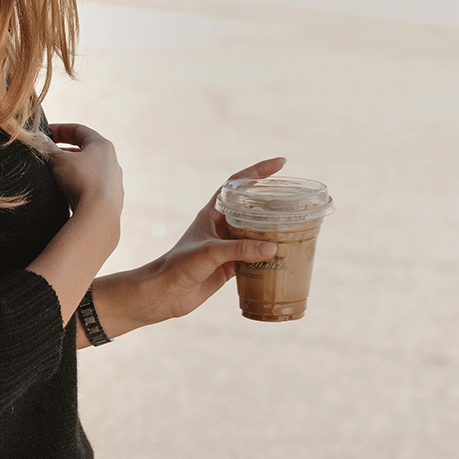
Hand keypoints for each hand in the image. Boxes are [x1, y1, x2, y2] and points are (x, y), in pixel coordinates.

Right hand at [41, 121, 123, 225]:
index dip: (60, 130)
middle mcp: (112, 161)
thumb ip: (48, 148)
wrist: (99, 215)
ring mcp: (114, 182)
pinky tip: (70, 195)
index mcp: (101, 145)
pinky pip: (94, 189)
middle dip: (66, 151)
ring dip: (74, 170)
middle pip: (86, 150)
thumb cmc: (80, 181)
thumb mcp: (58, 160)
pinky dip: (81, 187)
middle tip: (49, 154)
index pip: (79, 130)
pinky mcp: (113, 201)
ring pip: (91, 171)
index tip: (45, 134)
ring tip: (57, 175)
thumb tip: (39, 138)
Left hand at [134, 154, 287, 323]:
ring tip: (295, 226)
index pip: (237, 183)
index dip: (258, 171)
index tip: (280, 164)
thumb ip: (240, 249)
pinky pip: (253, 258)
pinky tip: (282, 258)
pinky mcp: (228, 267)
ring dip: (272, 230)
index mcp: (212, 213)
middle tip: (295, 198)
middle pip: (251, 207)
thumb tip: (273, 248)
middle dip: (271, 201)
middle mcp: (220, 226)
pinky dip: (266, 258)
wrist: (163, 295)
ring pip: (254, 233)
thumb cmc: (178, 266)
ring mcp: (225, 247)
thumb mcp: (210, 252)